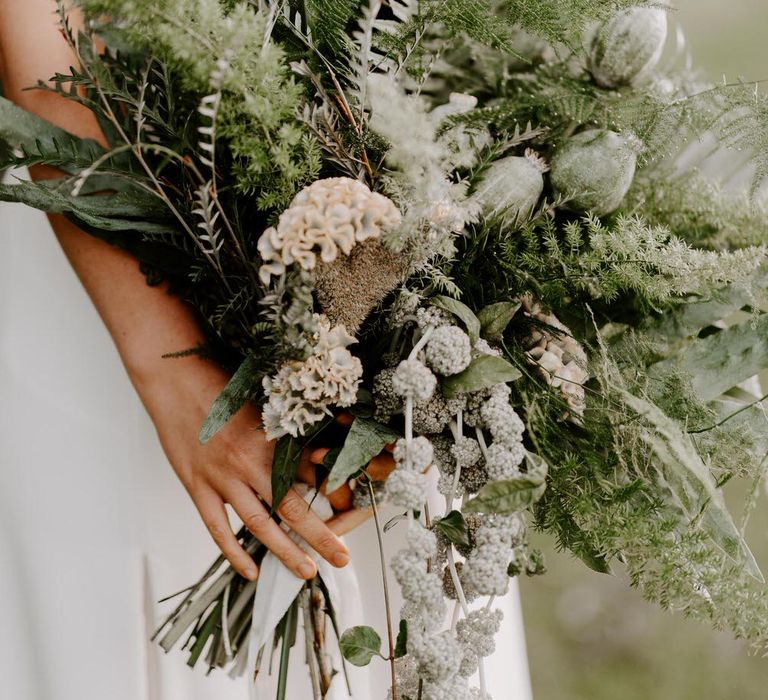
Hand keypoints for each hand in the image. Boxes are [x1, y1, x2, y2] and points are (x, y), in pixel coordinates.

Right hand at [138, 358, 352, 582]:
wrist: (176, 381)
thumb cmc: (225, 387)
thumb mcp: (267, 404)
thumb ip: (292, 432)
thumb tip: (322, 451)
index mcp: (274, 438)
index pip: (314, 474)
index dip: (337, 494)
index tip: (356, 513)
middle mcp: (252, 461)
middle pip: (292, 507)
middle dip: (321, 536)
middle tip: (342, 558)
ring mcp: (223, 477)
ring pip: (259, 524)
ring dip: (285, 551)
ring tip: (306, 570)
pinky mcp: (197, 486)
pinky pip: (217, 528)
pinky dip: (234, 552)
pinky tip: (250, 571)